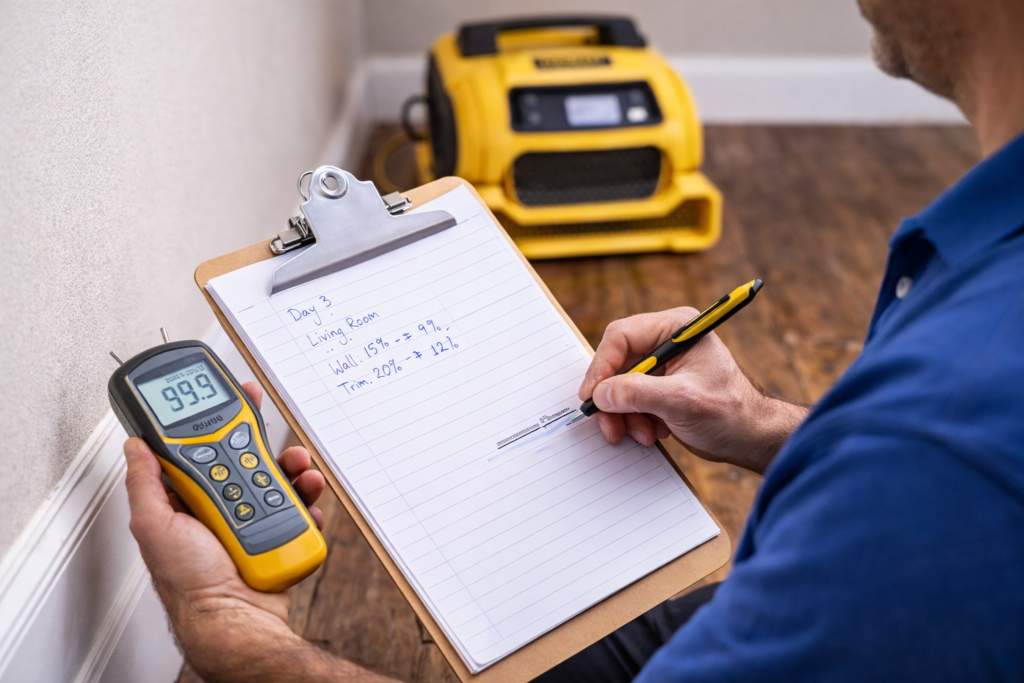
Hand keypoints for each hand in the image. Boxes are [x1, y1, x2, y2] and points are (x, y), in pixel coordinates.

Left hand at [124, 382, 393, 682]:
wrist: (232, 618)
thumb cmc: (189, 583)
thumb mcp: (153, 527)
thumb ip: (144, 484)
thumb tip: (134, 444)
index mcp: (190, 497)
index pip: (208, 445)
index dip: (224, 418)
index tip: (242, 396)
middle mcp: (223, 504)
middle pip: (253, 457)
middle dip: (272, 445)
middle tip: (281, 444)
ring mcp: (255, 517)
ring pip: (281, 478)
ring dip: (296, 471)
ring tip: (301, 474)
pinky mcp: (281, 533)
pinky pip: (301, 507)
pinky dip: (309, 503)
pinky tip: (308, 504)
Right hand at [579, 308, 808, 473]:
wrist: (750, 438)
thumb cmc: (731, 413)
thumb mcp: (682, 401)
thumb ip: (638, 393)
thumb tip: (600, 394)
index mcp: (676, 327)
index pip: (621, 336)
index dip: (602, 366)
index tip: (592, 395)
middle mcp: (666, 340)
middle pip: (616, 362)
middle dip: (614, 398)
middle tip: (611, 425)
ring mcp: (661, 364)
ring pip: (619, 384)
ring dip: (623, 414)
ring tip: (642, 434)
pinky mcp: (658, 385)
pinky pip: (628, 399)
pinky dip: (632, 418)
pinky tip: (651, 432)